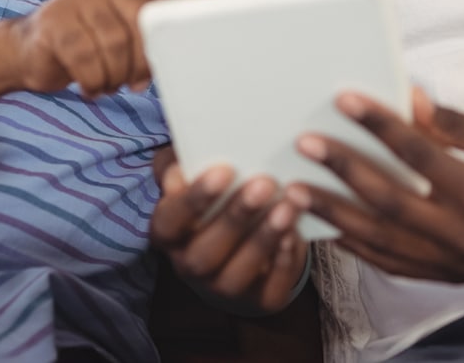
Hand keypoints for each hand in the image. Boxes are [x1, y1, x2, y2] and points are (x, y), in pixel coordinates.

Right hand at [15, 0, 209, 96]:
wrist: (30, 49)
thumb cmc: (89, 39)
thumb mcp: (123, 27)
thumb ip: (152, 28)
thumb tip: (184, 48)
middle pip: (140, 21)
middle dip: (144, 60)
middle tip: (137, 81)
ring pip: (115, 45)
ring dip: (117, 75)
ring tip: (110, 82)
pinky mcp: (54, 20)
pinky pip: (87, 59)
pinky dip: (94, 80)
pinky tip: (92, 85)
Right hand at [149, 146, 309, 314]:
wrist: (243, 239)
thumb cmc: (216, 195)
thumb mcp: (194, 172)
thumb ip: (181, 163)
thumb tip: (179, 168)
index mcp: (168, 232)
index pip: (170, 221)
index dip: (194, 199)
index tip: (223, 171)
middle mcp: (190, 266)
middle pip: (204, 253)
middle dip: (235, 218)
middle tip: (264, 184)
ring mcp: (222, 287)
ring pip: (236, 275)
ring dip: (263, 240)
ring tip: (287, 206)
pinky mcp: (258, 300)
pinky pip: (268, 291)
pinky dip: (282, 264)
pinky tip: (295, 235)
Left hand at [286, 89, 463, 281]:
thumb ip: (454, 123)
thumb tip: (408, 97)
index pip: (419, 154)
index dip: (380, 125)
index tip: (344, 100)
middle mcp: (463, 235)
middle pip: (390, 201)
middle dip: (343, 171)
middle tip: (304, 145)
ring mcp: (452, 262)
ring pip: (381, 241)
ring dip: (335, 214)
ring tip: (296, 190)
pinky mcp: (447, 276)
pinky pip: (392, 264)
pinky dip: (357, 248)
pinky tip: (327, 229)